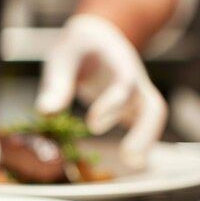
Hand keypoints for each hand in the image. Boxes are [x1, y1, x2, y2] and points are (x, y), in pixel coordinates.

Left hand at [35, 14, 166, 167]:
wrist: (96, 36)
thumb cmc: (76, 47)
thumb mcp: (62, 58)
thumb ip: (56, 84)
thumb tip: (45, 113)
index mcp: (118, 60)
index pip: (124, 82)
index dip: (113, 104)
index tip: (93, 125)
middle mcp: (134, 78)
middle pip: (153, 105)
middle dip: (144, 131)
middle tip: (128, 157)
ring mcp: (137, 93)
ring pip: (154, 116)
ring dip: (146, 140)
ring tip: (133, 164)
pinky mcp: (132, 106)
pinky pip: (144, 124)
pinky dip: (141, 141)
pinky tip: (131, 162)